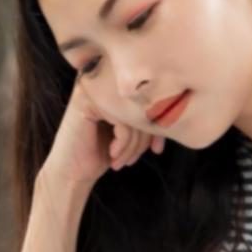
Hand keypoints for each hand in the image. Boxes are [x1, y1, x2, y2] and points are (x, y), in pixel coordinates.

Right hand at [43, 77, 165, 188]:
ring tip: (124, 161)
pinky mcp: (86, 102)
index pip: (149, 97)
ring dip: (133, 146)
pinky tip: (113, 156)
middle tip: (136, 158)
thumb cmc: (103, 151)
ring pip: (133, 114)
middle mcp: (103, 79)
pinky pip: (122, 122)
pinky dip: (123, 145)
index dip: (157, 125)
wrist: (71, 172)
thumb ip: (149, 117)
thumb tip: (180, 114)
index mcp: (115, 84)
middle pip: (143, 104)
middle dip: (145, 138)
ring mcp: (92, 88)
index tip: (157, 148)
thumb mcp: (132, 132)